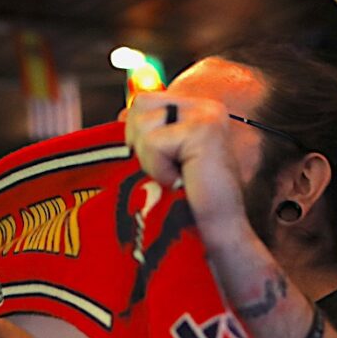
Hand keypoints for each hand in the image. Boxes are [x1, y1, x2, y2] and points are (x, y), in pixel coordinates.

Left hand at [124, 93, 252, 246]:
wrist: (215, 234)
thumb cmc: (187, 203)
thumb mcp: (162, 161)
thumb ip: (147, 133)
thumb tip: (120, 115)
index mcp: (195, 110)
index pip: (143, 103)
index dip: (137, 136)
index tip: (161, 165)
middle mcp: (205, 107)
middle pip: (140, 105)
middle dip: (141, 144)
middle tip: (168, 171)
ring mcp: (207, 115)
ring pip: (144, 123)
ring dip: (150, 159)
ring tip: (175, 177)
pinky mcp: (204, 129)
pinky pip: (154, 142)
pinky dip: (159, 169)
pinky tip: (181, 181)